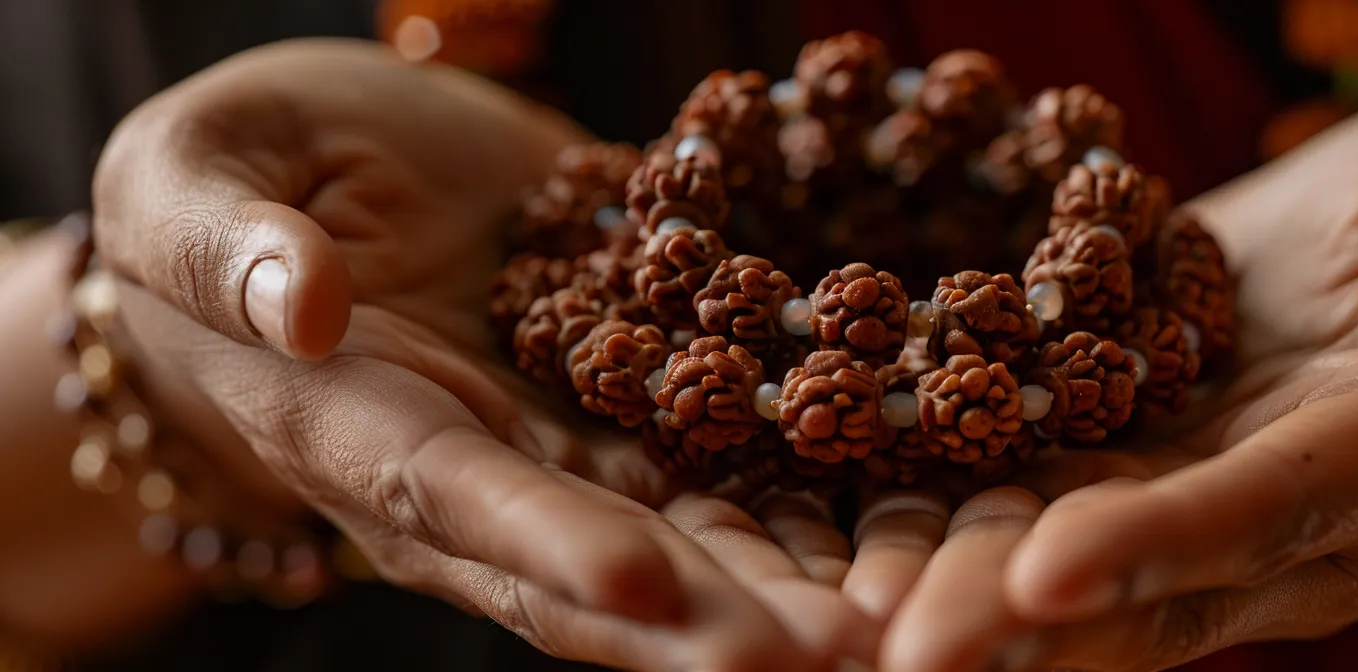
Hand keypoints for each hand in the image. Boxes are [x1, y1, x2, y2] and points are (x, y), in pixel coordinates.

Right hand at [94, 38, 869, 669]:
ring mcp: (556, 446)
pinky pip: (717, 458)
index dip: (548, 543)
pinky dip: (805, 492)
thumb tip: (306, 304)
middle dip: (710, 620)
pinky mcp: (622, 397)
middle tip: (832, 655)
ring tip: (894, 622)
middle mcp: (469, 473)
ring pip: (678, 536)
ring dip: (784, 584)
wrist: (314, 184)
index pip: (453, 497)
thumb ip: (232, 249)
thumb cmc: (218, 191)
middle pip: (595, 565)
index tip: (643, 587)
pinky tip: (900, 518)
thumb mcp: (187, 186)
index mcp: (352, 429)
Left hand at [870, 90, 1357, 669]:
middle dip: (1026, 621)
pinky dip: (958, 542)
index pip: (1277, 511)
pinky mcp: (1148, 471)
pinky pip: (1047, 514)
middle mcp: (1308, 519)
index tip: (1049, 574)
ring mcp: (1216, 504)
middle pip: (1159, 583)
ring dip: (972, 604)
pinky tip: (864, 561)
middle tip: (903, 647)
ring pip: (1087, 576)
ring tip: (856, 628)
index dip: (1165, 545)